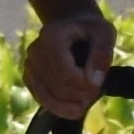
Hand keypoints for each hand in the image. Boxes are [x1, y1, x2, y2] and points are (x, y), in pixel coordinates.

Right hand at [22, 4, 114, 121]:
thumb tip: (94, 82)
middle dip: (81, 95)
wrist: (72, 26)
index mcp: (51, 36)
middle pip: (58, 87)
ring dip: (71, 104)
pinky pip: (42, 100)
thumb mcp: (105, 33)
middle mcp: (34, 51)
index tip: (101, 84)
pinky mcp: (28, 78)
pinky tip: (76, 104)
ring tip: (88, 99)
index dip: (85, 85)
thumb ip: (102, 54)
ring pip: (48, 97)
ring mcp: (28, 65)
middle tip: (98, 91)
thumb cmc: (91, 29)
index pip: (65, 73)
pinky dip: (60, 107)